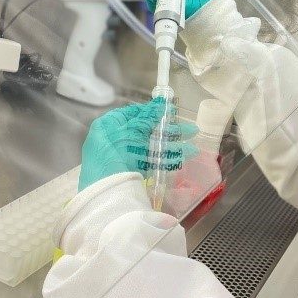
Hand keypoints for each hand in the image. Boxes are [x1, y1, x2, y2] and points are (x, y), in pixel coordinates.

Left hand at [78, 98, 197, 191]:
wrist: (104, 193)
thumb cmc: (114, 155)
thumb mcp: (132, 131)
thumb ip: (147, 117)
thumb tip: (159, 103)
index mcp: (109, 125)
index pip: (132, 113)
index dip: (153, 111)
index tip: (171, 112)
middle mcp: (115, 140)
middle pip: (145, 131)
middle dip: (168, 131)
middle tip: (190, 131)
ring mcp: (122, 158)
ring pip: (150, 148)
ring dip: (171, 147)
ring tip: (192, 149)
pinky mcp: (130, 174)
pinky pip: (150, 163)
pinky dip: (165, 161)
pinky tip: (182, 160)